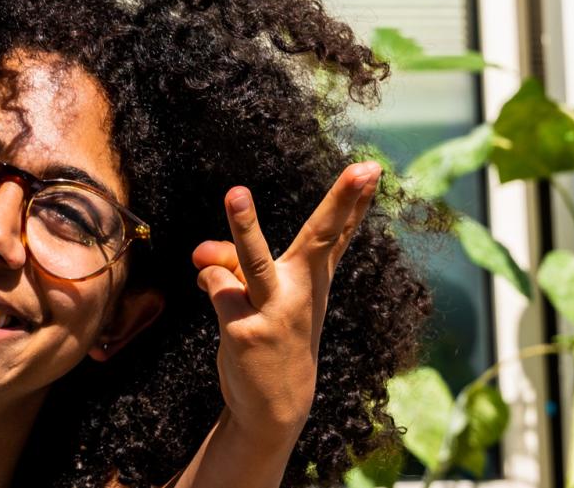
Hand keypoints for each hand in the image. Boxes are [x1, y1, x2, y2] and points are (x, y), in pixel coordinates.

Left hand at [191, 162, 380, 439]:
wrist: (274, 405)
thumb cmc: (273, 335)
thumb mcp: (260, 294)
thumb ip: (233, 261)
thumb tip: (202, 253)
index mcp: (313, 279)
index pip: (337, 234)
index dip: (354, 201)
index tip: (371, 168)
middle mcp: (301, 290)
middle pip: (319, 237)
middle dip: (339, 202)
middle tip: (359, 170)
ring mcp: (274, 310)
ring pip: (252, 259)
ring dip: (243, 226)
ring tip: (236, 192)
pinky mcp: (245, 330)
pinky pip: (213, 283)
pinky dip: (207, 282)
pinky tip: (224, 305)